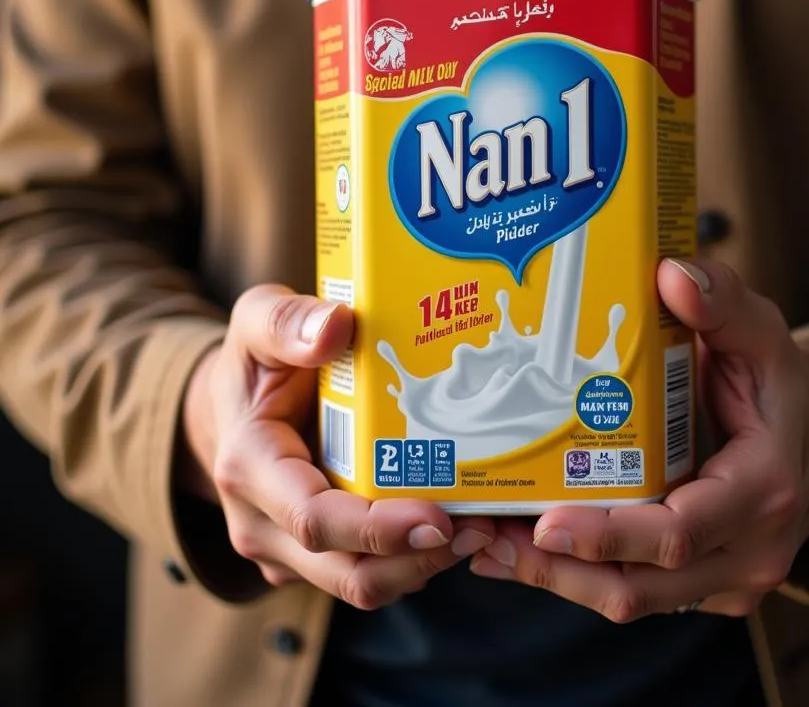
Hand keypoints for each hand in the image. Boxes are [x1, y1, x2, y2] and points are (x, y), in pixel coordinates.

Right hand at [177, 284, 493, 607]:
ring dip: (426, 564)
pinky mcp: (315, 558)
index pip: (315, 520)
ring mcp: (288, 550)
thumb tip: (335, 326)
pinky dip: (414, 559)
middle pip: (349, 571)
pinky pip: (369, 573)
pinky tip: (458, 524)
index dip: (379, 528)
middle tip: (483, 525)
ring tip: (482, 526)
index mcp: (250, 468)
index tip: (437, 518)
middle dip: (420, 557)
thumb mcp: (257, 323)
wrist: (230, 408)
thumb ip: (288, 321)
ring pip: (364, 583)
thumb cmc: (252, 364)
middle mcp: (264, 525)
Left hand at [470, 258, 808, 620]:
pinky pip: (635, 592)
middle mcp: (749, 551)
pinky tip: (519, 550)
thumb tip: (670, 276)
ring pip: (630, 598)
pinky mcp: (703, 586)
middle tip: (484, 534)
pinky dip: (577, 577)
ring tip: (485, 543)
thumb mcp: (764, 333)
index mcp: (763, 488)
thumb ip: (723, 302)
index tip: (547, 523)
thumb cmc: (782, 384)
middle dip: (558, 568)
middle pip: (642, 584)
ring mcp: (726, 577)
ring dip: (556, 578)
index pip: (680, 530)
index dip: (611, 535)